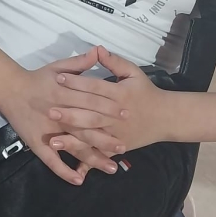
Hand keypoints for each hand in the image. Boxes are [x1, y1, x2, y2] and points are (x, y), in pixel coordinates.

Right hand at [0, 50, 125, 185]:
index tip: (127, 114)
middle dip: (106, 137)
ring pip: (74, 147)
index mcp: (64, 95)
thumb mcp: (58, 66)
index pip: (91, 102)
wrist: (10, 89)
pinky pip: (52, 161)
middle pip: (86, 128)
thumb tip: (98, 52)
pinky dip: (65, 171)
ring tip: (112, 168)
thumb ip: (78, 63)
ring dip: (93, 159)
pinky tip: (79, 180)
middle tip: (124, 146)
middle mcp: (58, 115)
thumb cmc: (37, 78)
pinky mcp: (38, 145)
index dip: (109, 108)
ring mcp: (48, 132)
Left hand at [48, 46, 168, 155]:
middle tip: (49, 111)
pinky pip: (100, 155)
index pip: (95, 88)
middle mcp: (116, 116)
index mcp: (120, 95)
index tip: (57, 78)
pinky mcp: (117, 148)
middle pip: (91, 114)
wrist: (166, 117)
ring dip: (73, 140)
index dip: (76, 82)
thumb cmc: (146, 92)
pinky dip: (87, 161)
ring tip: (53, 141)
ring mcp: (117, 135)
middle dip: (70, 113)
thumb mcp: (133, 72)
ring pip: (93, 138)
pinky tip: (72, 168)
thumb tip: (97, 48)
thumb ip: (114, 61)